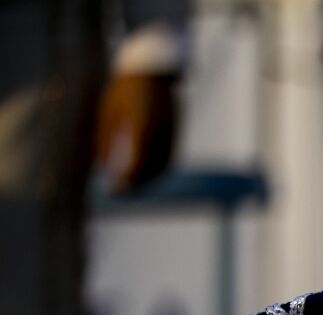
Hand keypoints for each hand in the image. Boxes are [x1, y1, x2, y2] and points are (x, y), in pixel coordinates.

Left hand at [95, 71, 180, 193]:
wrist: (153, 69)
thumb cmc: (125, 87)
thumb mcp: (109, 111)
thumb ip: (104, 140)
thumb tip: (99, 167)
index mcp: (142, 128)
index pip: (136, 165)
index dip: (125, 181)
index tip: (112, 190)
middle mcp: (161, 134)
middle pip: (151, 170)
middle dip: (136, 185)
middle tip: (120, 191)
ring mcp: (172, 135)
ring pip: (163, 167)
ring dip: (149, 180)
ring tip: (132, 185)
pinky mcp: (176, 134)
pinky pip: (169, 159)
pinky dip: (158, 170)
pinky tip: (145, 172)